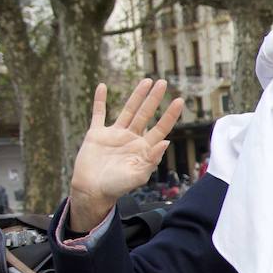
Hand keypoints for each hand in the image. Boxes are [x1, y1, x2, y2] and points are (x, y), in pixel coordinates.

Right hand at [69, 79, 182, 230]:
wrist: (92, 191)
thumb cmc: (117, 187)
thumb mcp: (138, 175)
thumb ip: (152, 159)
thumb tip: (166, 142)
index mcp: (144, 148)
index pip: (161, 127)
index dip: (170, 114)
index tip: (180, 100)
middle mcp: (131, 138)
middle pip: (146, 113)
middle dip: (155, 98)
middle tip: (164, 82)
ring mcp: (114, 134)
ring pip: (128, 110)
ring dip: (136, 95)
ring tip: (146, 81)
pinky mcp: (96, 134)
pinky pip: (98, 113)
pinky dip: (99, 100)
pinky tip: (102, 87)